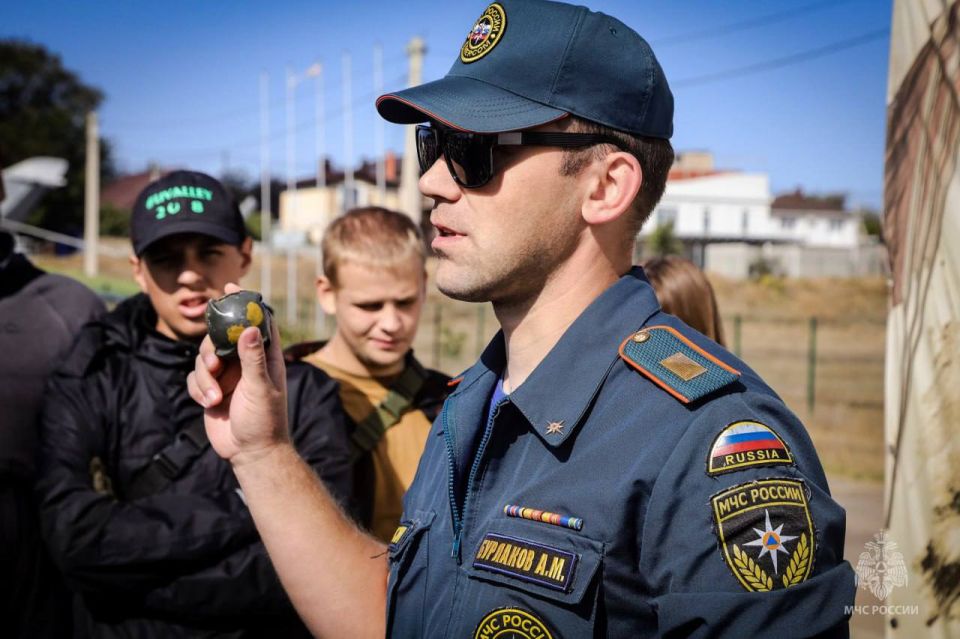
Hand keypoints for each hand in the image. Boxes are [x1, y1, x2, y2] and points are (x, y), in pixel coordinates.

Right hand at [187, 283, 290, 465]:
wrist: (250, 453)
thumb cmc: (265, 421)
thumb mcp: (260, 387)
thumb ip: (253, 358)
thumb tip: (249, 328)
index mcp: (265, 357)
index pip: (257, 322)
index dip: (245, 303)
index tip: (231, 286)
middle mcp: (245, 362)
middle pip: (219, 337)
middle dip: (211, 349)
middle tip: (214, 364)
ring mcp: (227, 375)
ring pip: (203, 357)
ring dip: (204, 376)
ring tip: (214, 396)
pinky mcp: (211, 389)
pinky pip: (195, 378)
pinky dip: (199, 389)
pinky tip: (209, 404)